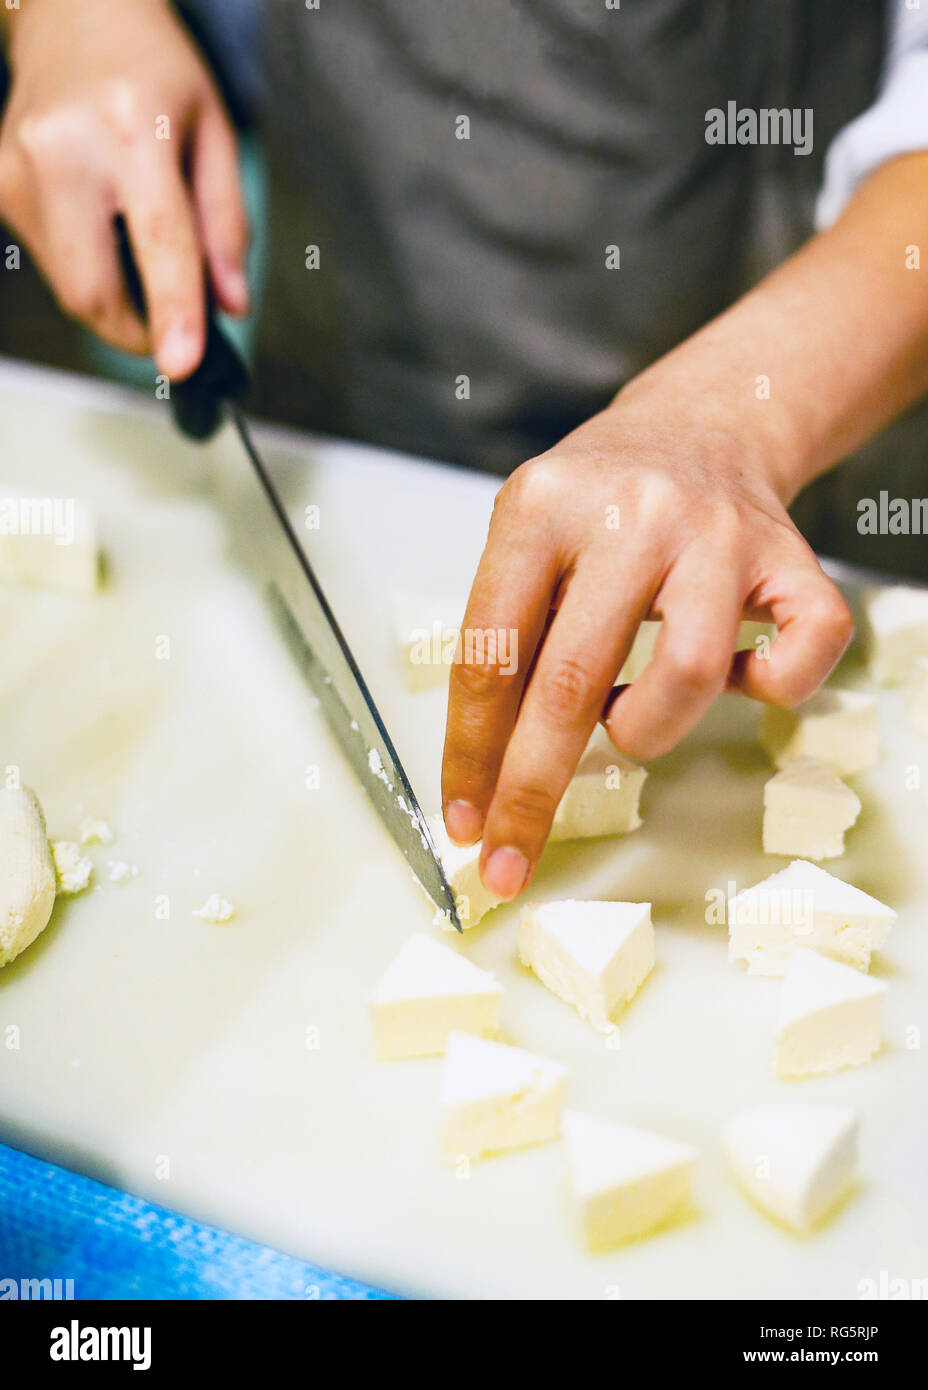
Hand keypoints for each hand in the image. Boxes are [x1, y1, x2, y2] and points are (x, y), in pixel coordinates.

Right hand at [0, 0, 247, 377]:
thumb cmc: (154, 68)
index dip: (172, 311)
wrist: (73, 10)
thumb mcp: (216, 133)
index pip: (158, 240)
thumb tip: (228, 305)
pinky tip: (99, 215)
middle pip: (93, 291)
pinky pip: (50, 261)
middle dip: (137, 329)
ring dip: (113, 292)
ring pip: (70, 286)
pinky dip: (86, 264)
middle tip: (173, 324)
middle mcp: (62, 149)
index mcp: (131, 128)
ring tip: (132, 233)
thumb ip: (227, 225)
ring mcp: (15, 167)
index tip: (181, 365)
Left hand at [440, 376, 852, 899]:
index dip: (473, 753)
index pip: (491, 653)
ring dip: (646, 732)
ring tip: (630, 717)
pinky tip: (734, 676)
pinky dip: (768, 690)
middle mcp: (630, 515)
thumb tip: (486, 770)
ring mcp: (718, 537)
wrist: (702, 422)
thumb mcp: (527, 534)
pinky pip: (800, 657)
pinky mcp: (790, 559)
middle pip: (571, 682)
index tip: (465, 821)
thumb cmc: (600, 500)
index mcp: (540, 508)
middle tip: (511, 858)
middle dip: (532, 791)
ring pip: (685, 676)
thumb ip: (508, 632)